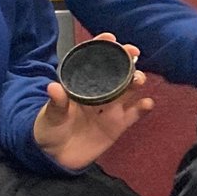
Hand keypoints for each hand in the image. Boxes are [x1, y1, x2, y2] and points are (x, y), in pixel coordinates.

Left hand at [34, 34, 153, 169]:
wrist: (55, 157)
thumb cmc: (49, 130)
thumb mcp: (49, 116)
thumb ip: (56, 103)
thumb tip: (53, 86)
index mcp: (81, 85)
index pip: (93, 61)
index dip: (103, 47)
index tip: (111, 38)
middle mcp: (98, 93)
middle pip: (116, 72)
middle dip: (126, 60)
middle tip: (133, 53)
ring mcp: (110, 108)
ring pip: (128, 89)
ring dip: (136, 81)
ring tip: (138, 79)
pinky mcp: (118, 125)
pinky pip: (134, 114)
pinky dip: (143, 108)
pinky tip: (147, 103)